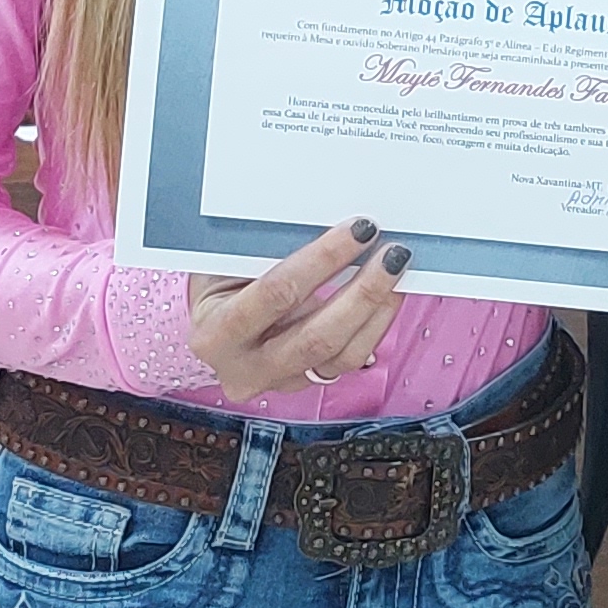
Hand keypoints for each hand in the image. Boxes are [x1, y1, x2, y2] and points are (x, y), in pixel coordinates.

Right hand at [187, 217, 410, 398]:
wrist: (212, 325)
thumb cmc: (219, 283)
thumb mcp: (226, 263)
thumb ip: (266, 248)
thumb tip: (330, 222)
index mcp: (216, 332)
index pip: (276, 293)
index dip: (322, 260)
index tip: (359, 231)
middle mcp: (244, 368)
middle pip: (316, 336)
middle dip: (361, 291)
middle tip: (392, 255)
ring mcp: (278, 382)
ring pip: (340, 354)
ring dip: (375, 309)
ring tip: (395, 272)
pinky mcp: (305, 385)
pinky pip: (348, 360)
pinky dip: (374, 325)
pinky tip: (387, 296)